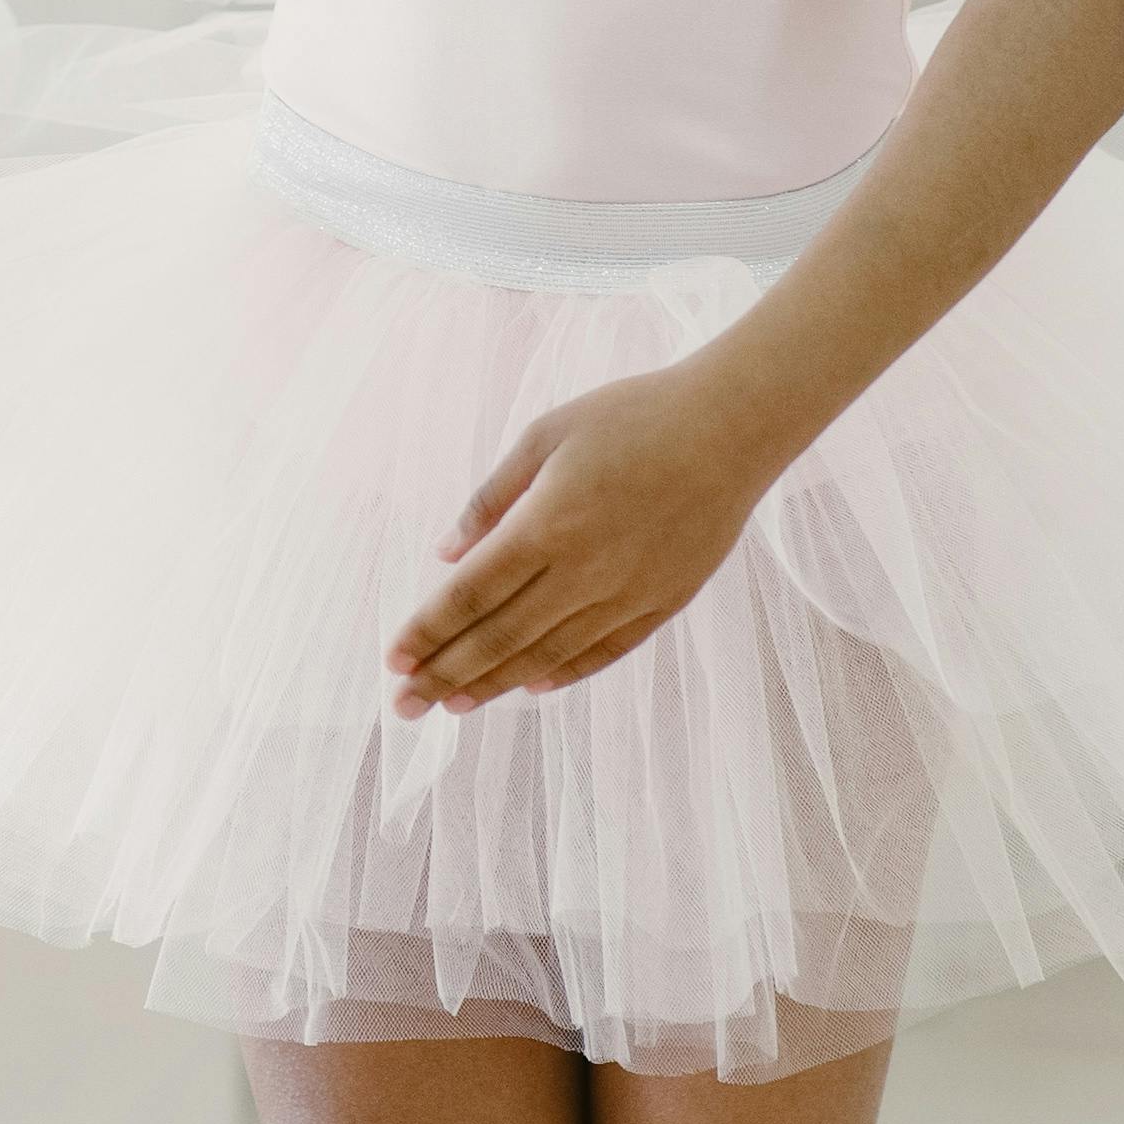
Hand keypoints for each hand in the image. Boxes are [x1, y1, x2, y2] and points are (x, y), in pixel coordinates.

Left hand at [386, 364, 790, 717]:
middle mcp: (584, 571)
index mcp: (547, 524)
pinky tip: (530, 687)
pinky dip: (564, 673)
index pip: (471, 593)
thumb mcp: (546, 435)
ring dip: (495, 683)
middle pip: (500, 636)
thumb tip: (446, 552)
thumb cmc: (631, 417)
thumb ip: (492, 498)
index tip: (392, 661)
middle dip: (445, 673)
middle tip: (404, 706)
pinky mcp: (663, 602)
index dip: (427, 631)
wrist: (732, 427)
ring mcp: (627, 593)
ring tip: (453, 704)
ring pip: (548, 654)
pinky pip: (604, 651)